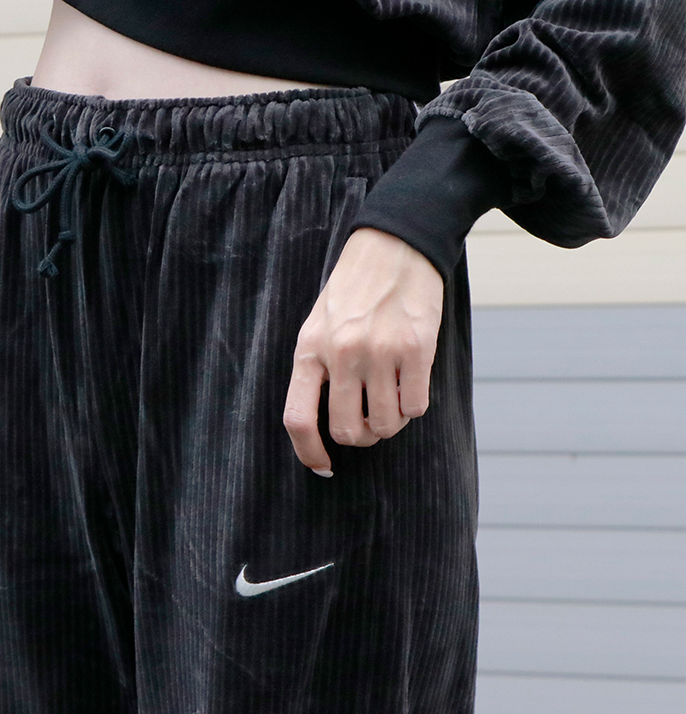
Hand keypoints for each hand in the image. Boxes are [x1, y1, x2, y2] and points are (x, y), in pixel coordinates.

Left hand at [283, 227, 443, 471]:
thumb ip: (317, 371)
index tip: (324, 466)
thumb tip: (322, 427)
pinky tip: (410, 383)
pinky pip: (416, 406)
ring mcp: (379, 352)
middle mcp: (341, 354)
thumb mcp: (318, 327)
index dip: (309, 452)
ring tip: (391, 397)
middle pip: (348, 430)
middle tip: (370, 422)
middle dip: (362, 436)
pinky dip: (414, 406)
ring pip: (386, 424)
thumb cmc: (352, 293)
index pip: (298, 418)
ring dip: (391, 423)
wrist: (394, 247)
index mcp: (309, 350)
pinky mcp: (416, 348)